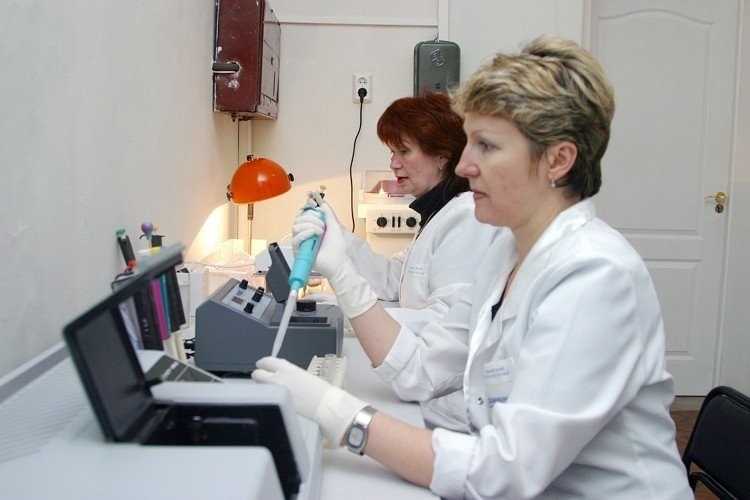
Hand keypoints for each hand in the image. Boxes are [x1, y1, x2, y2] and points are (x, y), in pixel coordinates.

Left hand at [252, 356, 367, 445]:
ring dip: (262, 387)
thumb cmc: (322, 391)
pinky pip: (267, 400)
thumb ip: (289, 374)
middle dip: (259, 376)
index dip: (263, 364)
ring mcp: (275, 393)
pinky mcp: (276, 406)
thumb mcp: (304, 376)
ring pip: (259, 388)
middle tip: (263, 378)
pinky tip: (277, 402)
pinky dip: (269, 399)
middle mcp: (277, 379)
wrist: (327, 406)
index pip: (266, 361)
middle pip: (257, 374)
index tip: (263, 365)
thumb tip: (282, 375)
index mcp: (287, 369)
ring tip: (271, 391)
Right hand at [292, 198, 344, 277]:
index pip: (303, 214)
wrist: (339, 262)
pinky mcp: (298, 251)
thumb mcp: (334, 226)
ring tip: (321, 232)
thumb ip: (328, 214)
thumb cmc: (337, 247)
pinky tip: (315, 234)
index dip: (309, 210)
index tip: (318, 210)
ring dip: (309, 225)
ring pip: (296, 226)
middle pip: (298, 218)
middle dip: (311, 218)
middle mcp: (304, 233)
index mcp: (311, 227)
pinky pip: (296, 238)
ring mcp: (301, 242)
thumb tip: (322, 203)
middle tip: (323, 225)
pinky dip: (305, 233)